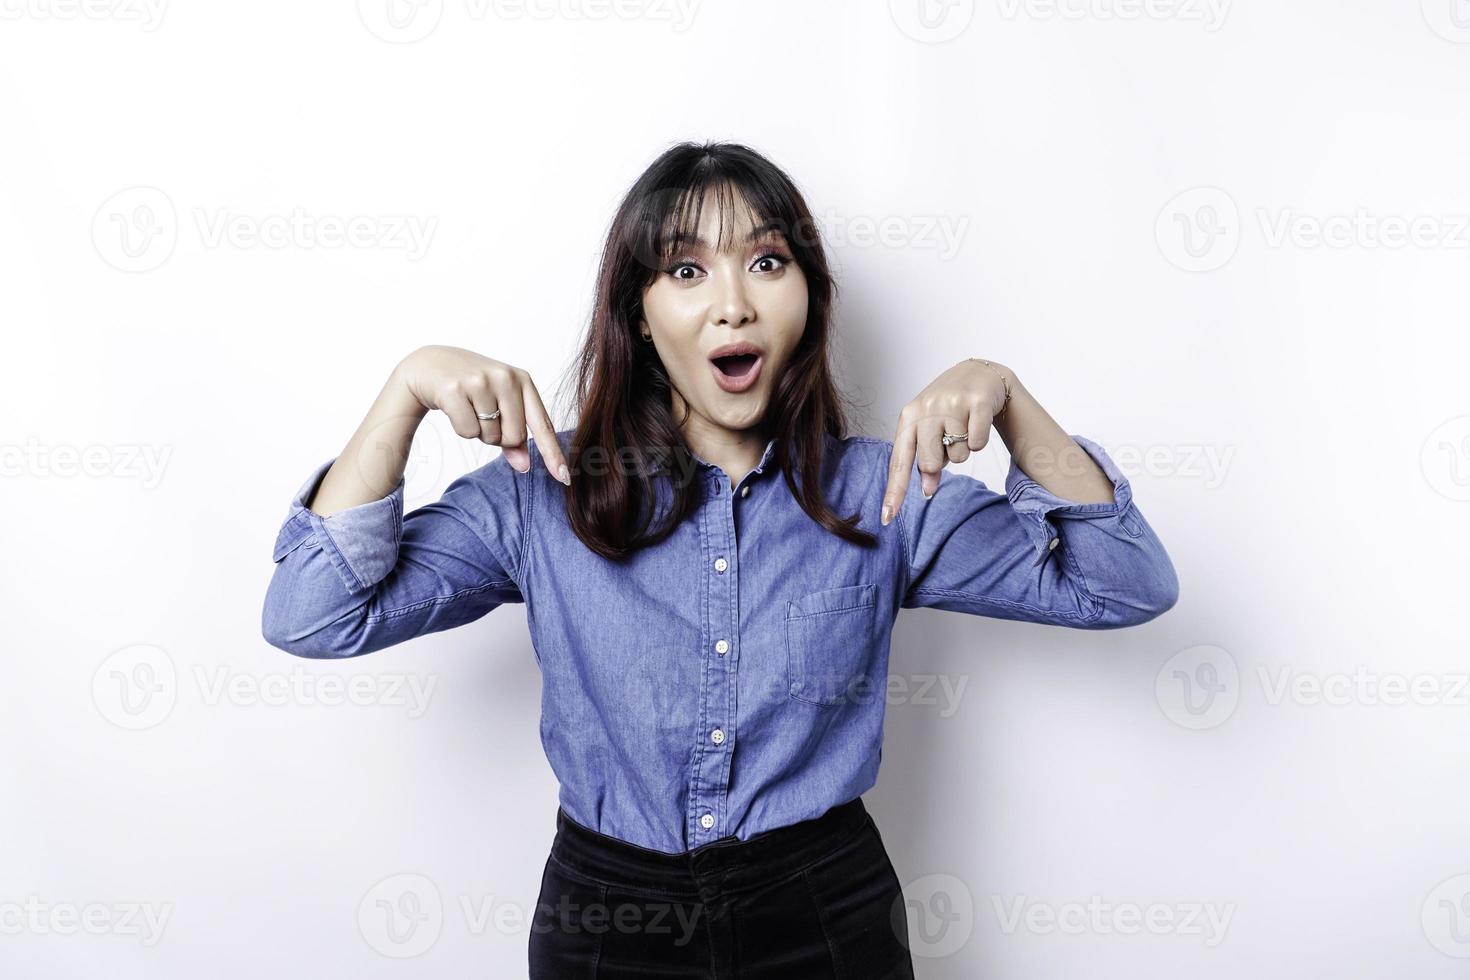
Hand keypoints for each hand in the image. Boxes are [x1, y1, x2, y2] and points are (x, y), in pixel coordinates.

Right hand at [395, 344, 570, 484]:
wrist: (431, 364)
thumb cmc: (472, 386)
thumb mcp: (499, 403)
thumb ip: (514, 433)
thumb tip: (524, 466)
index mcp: (523, 380)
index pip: (542, 424)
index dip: (553, 453)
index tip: (564, 477)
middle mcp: (505, 377)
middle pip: (514, 437)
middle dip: (499, 437)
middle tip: (484, 414)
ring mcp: (480, 382)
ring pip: (490, 436)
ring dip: (479, 432)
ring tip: (469, 407)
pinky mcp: (455, 389)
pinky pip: (468, 432)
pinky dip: (462, 428)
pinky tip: (455, 407)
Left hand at [880, 358, 1010, 525]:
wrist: (978, 373)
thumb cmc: (948, 406)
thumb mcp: (929, 430)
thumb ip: (924, 459)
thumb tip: (927, 491)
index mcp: (909, 417)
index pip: (899, 461)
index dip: (894, 491)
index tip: (888, 518)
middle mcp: (927, 408)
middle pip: (930, 464)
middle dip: (942, 463)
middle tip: (948, 440)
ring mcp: (952, 403)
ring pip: (958, 456)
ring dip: (963, 449)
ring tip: (963, 427)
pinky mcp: (978, 402)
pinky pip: (978, 443)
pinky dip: (980, 440)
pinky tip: (977, 422)